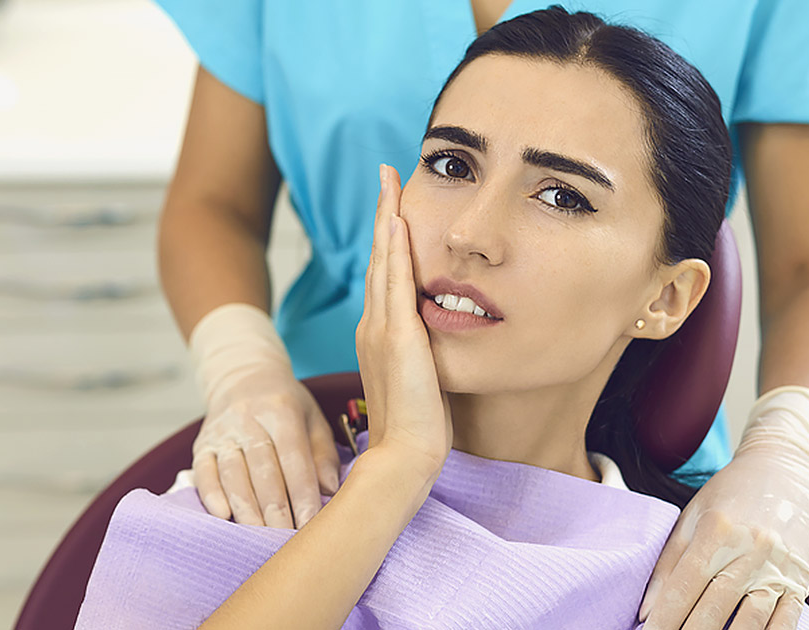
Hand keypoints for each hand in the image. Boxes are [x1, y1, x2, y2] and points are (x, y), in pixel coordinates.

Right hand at [191, 353, 341, 528]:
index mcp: (282, 410)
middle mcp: (249, 419)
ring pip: (233, 473)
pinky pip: (203, 471)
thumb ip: (323, 454)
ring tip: (258, 535)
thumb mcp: (312, 418)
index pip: (294, 457)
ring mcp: (222, 432)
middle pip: (263, 469)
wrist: (242, 377)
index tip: (310, 523)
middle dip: (275, 508)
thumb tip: (330, 490)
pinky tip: (223, 515)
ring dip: (246, 508)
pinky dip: (212, 494)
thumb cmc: (285, 405)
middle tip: (286, 538)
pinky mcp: (201, 444)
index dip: (302, 493)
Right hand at [355, 164, 451, 476]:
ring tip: (389, 181)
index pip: (384, 274)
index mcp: (380, 335)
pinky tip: (397, 221)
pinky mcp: (396, 337)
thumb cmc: (419, 426)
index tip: (394, 205)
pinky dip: (393, 249)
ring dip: (385, 218)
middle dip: (382, 213)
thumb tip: (435, 339)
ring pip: (382, 261)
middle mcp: (373, 325)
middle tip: (386, 175)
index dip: (387, 238)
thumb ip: (422, 354)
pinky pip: (394, 282)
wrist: (405, 456)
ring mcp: (381, 329)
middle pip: (377, 257)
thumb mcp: (421, 379)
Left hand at [639, 388, 808, 629]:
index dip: (665, 618)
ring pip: (750, 621)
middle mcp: (751, 549)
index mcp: (718, 529)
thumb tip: (648, 610)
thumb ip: (668, 563)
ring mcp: (780, 567)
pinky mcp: (802, 580)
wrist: (787, 470)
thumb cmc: (732, 493)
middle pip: (714, 608)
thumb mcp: (693, 516)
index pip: (684, 586)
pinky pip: (784, 622)